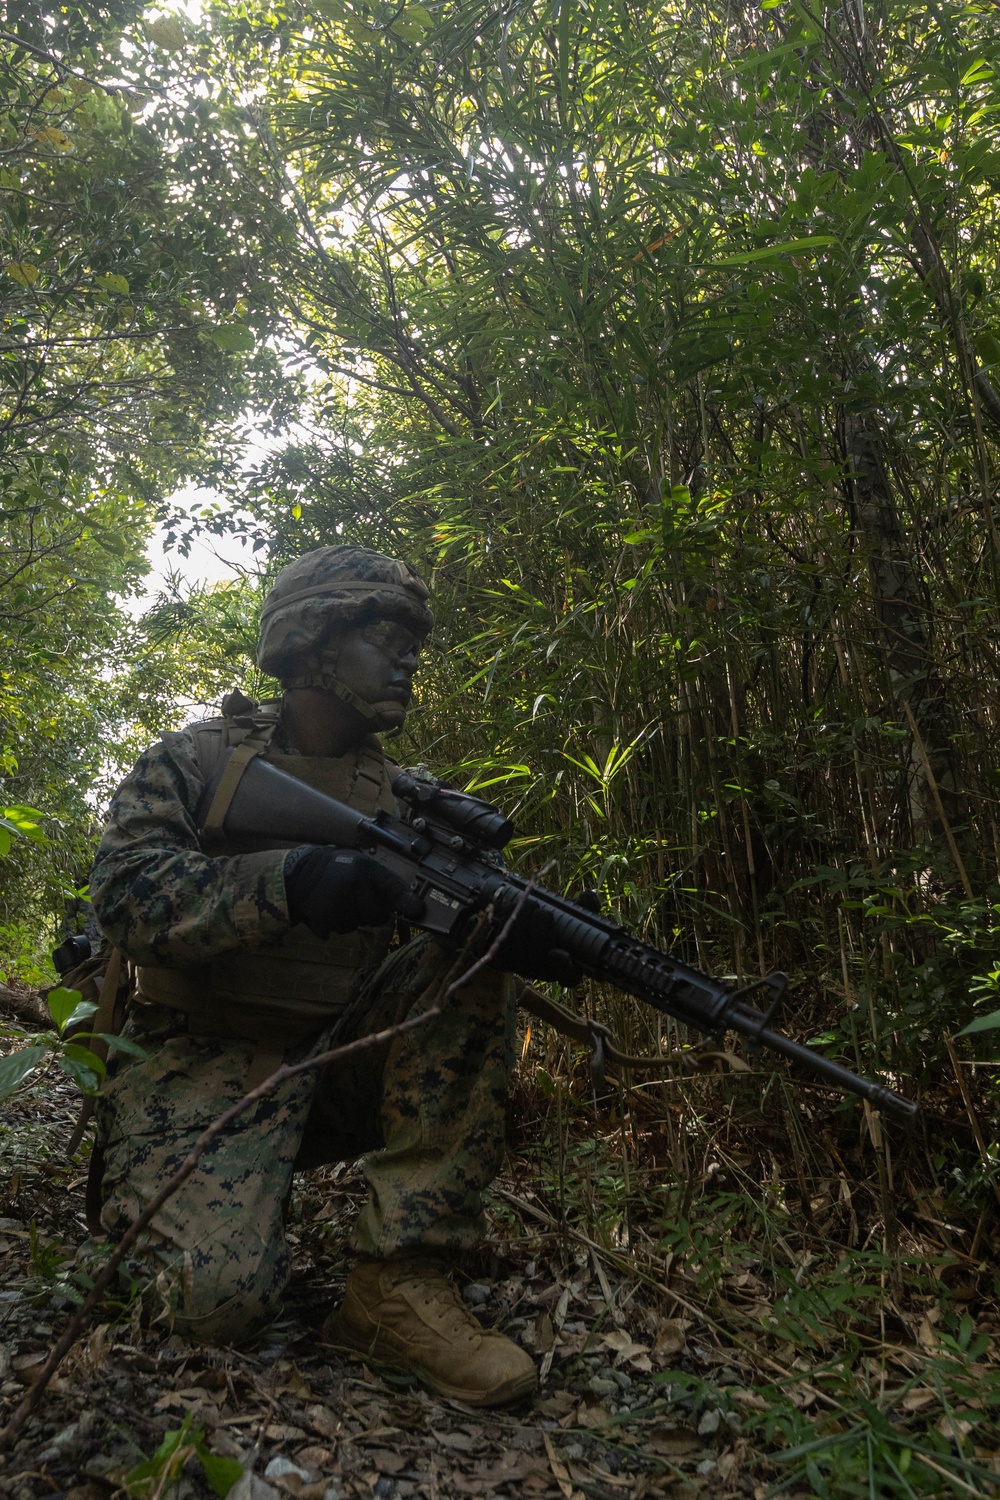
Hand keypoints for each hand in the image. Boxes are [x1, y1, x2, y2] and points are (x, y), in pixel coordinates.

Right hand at [285, 846, 423, 936]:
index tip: (417, 911)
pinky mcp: (326, 920)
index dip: (406, 902)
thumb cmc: (338, 869)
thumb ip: (385, 883)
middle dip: (373, 911)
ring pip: (360, 924)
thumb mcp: (362, 865)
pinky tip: (331, 907)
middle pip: (379, 915)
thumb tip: (412, 905)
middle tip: (358, 897)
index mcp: (365, 869)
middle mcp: (353, 886)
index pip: (392, 887)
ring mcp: (339, 905)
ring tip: (341, 899)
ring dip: (355, 917)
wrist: (300, 875)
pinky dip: (339, 922)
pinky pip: (343, 930)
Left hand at [491, 898, 582, 985]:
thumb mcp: (576, 915)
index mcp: (568, 967)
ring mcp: (520, 968)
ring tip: (531, 905)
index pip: (569, 976)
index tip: (557, 953)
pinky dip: (508, 922)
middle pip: (538, 961)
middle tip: (543, 913)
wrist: (526, 923)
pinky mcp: (500, 959)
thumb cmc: (558, 921)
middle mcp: (544, 973)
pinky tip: (516, 908)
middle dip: (540, 933)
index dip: (562, 967)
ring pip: (517, 951)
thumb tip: (588, 896)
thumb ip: (586, 907)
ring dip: (523, 923)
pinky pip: (501, 943)